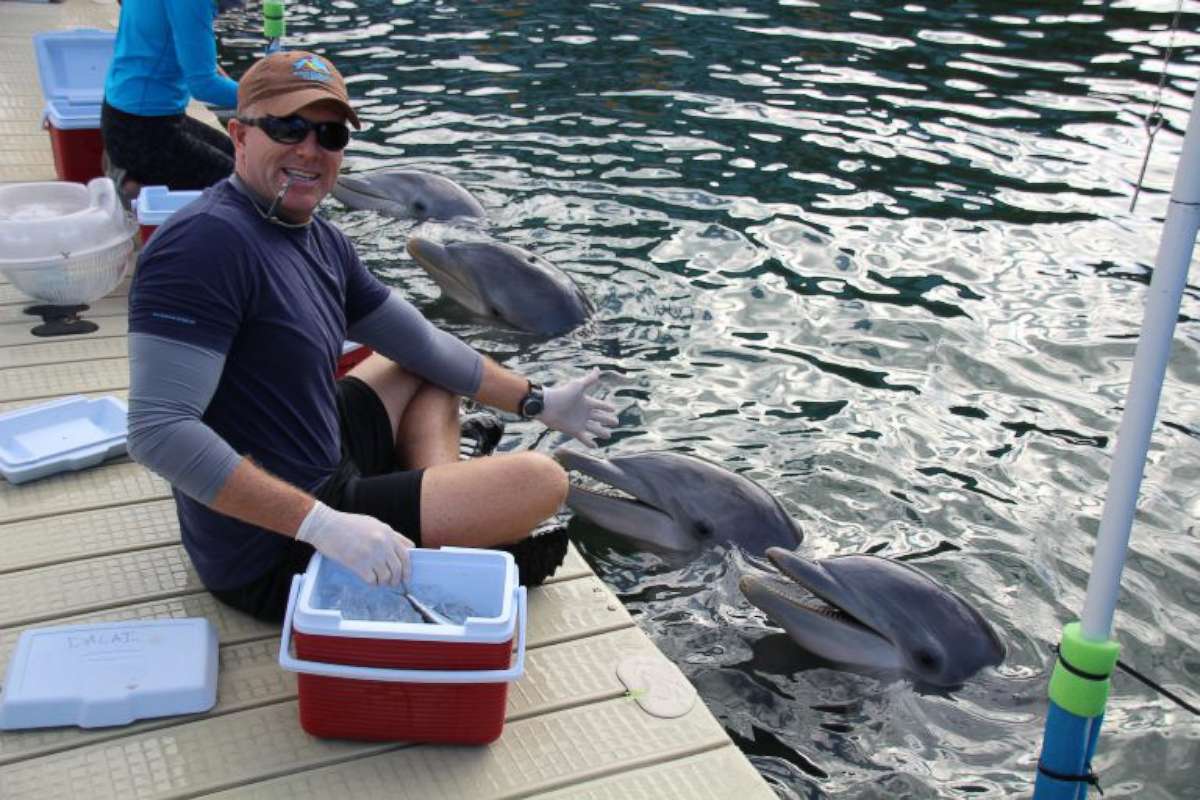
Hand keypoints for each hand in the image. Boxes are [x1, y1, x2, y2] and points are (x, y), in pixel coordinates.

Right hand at [295, 500, 411, 584]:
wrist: (326, 526)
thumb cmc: (348, 524)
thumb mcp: (374, 524)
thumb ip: (392, 535)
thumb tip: (409, 547)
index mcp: (387, 533)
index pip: (405, 555)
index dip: (407, 569)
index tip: (406, 577)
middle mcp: (382, 544)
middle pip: (397, 568)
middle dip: (396, 579)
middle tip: (392, 583)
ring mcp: (371, 554)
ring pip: (386, 576)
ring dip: (384, 582)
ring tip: (379, 581)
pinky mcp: (358, 564)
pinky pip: (372, 580)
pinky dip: (372, 583)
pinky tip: (369, 580)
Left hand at [538, 368, 618, 446]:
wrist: (547, 406)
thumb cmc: (562, 394)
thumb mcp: (578, 386)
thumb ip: (589, 380)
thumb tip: (598, 369)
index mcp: (587, 402)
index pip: (600, 405)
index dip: (607, 407)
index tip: (613, 408)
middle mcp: (584, 413)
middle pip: (600, 417)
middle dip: (607, 420)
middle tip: (616, 422)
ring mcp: (580, 423)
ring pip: (594, 429)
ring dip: (601, 432)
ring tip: (608, 435)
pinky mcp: (574, 431)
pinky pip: (584, 438)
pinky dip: (590, 443)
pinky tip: (596, 447)